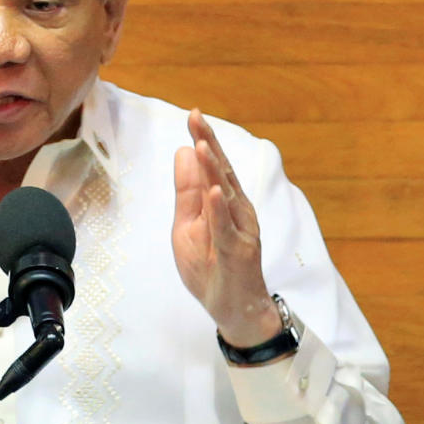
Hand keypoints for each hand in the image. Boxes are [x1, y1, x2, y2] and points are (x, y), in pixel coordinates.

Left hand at [172, 109, 279, 346]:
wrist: (232, 309)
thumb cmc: (210, 266)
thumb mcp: (187, 225)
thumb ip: (187, 191)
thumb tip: (184, 151)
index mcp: (224, 202)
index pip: (213, 166)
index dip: (204, 140)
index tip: (193, 115)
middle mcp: (236, 210)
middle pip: (222, 172)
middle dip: (209, 144)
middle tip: (196, 117)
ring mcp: (239, 230)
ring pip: (226, 195)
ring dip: (214, 170)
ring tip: (202, 145)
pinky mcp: (238, 252)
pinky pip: (226, 230)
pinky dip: (220, 211)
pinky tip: (215, 191)